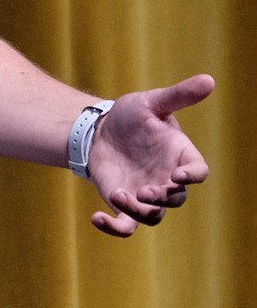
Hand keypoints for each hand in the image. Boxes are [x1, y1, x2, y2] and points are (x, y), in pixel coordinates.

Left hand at [87, 73, 212, 236]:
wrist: (100, 130)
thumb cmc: (131, 115)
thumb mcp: (152, 102)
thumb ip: (178, 95)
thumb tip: (209, 79)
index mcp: (179, 155)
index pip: (197, 171)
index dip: (192, 176)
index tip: (178, 176)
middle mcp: (166, 179)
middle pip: (176, 200)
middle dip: (163, 198)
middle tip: (144, 191)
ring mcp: (146, 194)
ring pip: (153, 216)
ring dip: (139, 211)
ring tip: (119, 196)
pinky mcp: (124, 203)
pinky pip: (125, 225)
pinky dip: (113, 228)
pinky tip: (96, 217)